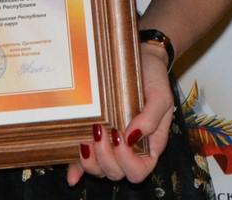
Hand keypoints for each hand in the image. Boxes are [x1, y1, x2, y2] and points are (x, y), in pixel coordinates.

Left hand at [65, 45, 176, 184]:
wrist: (141, 58)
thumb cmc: (153, 78)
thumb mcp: (161, 96)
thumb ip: (151, 119)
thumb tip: (131, 138)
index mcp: (149, 145)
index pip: (139, 170)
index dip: (127, 162)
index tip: (120, 137)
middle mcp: (130, 150)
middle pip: (116, 173)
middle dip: (105, 157)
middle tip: (101, 130)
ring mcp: (111, 146)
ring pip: (99, 169)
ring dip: (90, 160)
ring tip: (88, 136)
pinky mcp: (96, 138)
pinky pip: (84, 161)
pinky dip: (77, 168)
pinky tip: (70, 173)